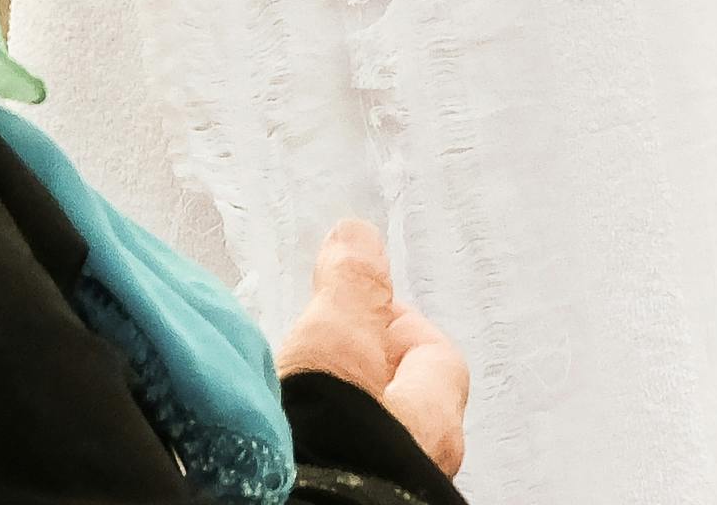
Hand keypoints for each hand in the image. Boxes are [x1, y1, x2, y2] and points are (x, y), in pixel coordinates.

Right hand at [274, 219, 469, 472]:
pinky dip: (318, 455)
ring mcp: (391, 494)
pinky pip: (343, 473)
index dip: (396, 323)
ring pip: (374, 444)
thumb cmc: (326, 456)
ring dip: (340, 420)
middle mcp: (424, 466)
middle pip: (406, 405)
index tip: (356, 304)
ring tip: (289, 405)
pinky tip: (279, 448)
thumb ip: (349, 291)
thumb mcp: (333, 349)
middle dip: (365, 377)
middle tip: (316, 356)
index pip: (436, 354)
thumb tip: (360, 237)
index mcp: (434, 419)